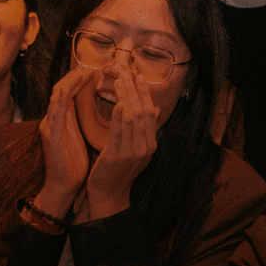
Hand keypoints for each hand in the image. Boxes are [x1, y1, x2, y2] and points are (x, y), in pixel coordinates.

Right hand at [36, 66, 94, 219]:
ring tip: (82, 72)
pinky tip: (70, 89)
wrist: (63, 186)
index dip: (79, 80)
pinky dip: (63, 98)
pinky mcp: (51, 136)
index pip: (68, 93)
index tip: (94, 70)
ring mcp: (50, 127)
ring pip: (56, 96)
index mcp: (62, 120)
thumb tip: (92, 108)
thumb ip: (81, 121)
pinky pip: (56, 112)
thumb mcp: (79, 137)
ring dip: (69, 82)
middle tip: (90, 66)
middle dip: (74, 76)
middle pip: (61, 90)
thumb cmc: (73, 164)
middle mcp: (53, 120)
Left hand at [81, 66, 159, 219]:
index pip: (151, 113)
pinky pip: (119, 132)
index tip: (138, 76)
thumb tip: (156, 109)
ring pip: (132, 118)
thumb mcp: (137, 149)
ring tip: (119, 81)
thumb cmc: (120, 170)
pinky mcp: (116, 157)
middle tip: (126, 72)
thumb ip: (145, 130)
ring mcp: (132, 153)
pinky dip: (119, 116)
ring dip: (126, 97)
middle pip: (142, 112)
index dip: (145, 93)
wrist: (109, 194)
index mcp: (151, 144)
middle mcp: (145, 148)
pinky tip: (118, 103)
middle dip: (135, 90)